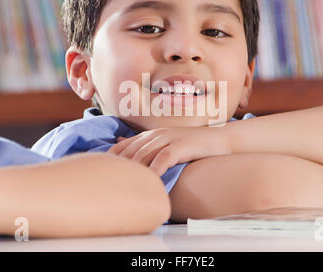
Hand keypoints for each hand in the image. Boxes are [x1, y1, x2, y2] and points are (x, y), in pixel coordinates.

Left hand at [107, 126, 231, 175]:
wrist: (220, 140)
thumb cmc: (192, 146)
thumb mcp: (166, 143)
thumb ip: (145, 146)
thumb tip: (119, 145)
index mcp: (149, 136)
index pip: (121, 147)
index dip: (110, 161)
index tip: (103, 177)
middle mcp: (156, 135)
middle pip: (129, 153)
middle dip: (119, 169)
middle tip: (111, 187)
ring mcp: (168, 138)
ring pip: (143, 154)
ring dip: (134, 171)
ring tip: (125, 188)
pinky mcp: (181, 145)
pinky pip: (163, 158)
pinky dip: (155, 170)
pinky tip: (150, 182)